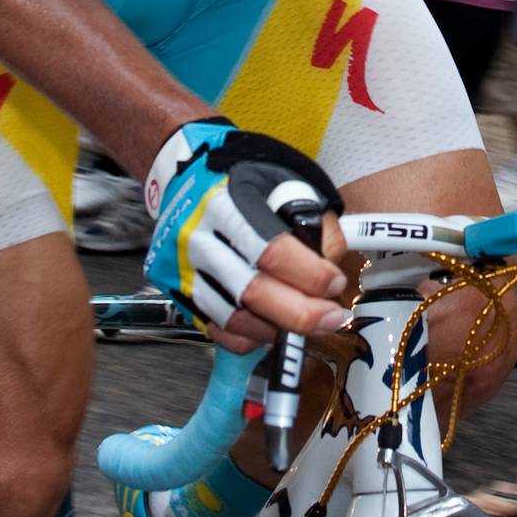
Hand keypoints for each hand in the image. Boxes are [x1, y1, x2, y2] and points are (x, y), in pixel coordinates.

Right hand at [142, 121, 351, 349]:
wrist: (187, 179)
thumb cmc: (241, 180)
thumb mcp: (285, 181)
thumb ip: (313, 219)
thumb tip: (330, 264)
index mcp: (225, 205)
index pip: (272, 251)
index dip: (310, 274)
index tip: (335, 282)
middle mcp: (198, 240)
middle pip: (252, 291)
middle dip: (301, 313)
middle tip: (331, 318)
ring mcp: (185, 271)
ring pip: (236, 318)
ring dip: (279, 329)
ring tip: (308, 323)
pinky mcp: (181, 293)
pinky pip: (219, 330)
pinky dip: (251, 337)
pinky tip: (274, 327)